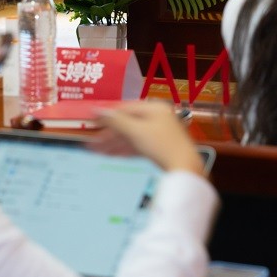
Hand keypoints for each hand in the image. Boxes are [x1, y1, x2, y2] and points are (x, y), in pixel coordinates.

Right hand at [88, 102, 206, 175]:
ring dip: (114, 143)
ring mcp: (159, 133)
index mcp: (154, 108)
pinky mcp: (159, 148)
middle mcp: (157, 117)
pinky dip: (124, 149)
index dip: (107, 115)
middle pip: (128, 123)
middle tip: (91, 142)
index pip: (125, 108)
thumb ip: (116, 121)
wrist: (184, 169)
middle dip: (109, 133)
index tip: (91, 121)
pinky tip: (111, 155)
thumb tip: (97, 110)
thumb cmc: (161, 145)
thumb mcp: (135, 131)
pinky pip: (138, 145)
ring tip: (96, 151)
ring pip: (132, 136)